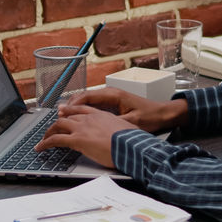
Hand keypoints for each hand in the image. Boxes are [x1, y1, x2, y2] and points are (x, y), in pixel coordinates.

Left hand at [35, 105, 136, 167]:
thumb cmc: (133, 142)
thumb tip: (120, 138)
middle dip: (58, 121)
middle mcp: (90, 118)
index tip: (64, 112)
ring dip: (49, 131)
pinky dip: (45, 143)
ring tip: (43, 139)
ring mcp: (83, 128)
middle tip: (52, 127)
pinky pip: (56, 140)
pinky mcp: (77, 140)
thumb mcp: (126, 131)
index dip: (71, 110)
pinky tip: (40, 148)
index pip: (82, 109)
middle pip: (68, 116)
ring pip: (59, 125)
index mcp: (102, 115)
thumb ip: (118, 131)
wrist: (133, 146)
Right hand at [64, 88, 187, 133]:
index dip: (74, 104)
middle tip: (57, 115)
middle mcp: (111, 93)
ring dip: (76, 107)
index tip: (63, 112)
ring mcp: (111, 97)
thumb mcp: (132, 122)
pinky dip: (84, 109)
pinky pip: (94, 104)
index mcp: (114, 95)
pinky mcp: (113, 103)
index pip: (88, 96)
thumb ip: (115, 124)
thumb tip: (99, 128)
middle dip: (70, 106)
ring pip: (88, 100)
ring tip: (62, 116)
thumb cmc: (150, 117)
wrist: (163, 113)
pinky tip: (77, 117)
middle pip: (85, 97)